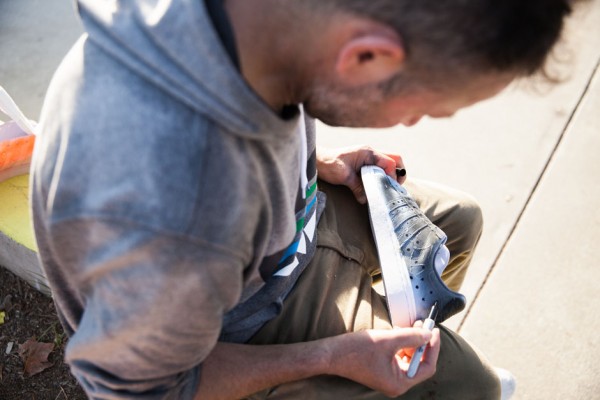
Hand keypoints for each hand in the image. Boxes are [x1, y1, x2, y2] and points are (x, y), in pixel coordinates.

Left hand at [317, 145, 405, 203]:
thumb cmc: (329, 164)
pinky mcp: (363, 162)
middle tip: (395, 186)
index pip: (389, 162)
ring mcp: (367, 157)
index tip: (390, 187)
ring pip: (388, 162)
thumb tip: (366, 199)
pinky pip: (379, 167)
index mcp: (367, 152)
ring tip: (388, 187)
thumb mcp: (344, 177)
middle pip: (394, 159)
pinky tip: (378, 185)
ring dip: (391, 174)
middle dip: (398, 172)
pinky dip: (382, 175)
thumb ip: (357, 187)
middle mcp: (370, 153)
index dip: (393, 175)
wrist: (318, 160)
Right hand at [325, 326, 440, 396]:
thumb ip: (411, 337)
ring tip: (412, 325)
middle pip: (419, 362)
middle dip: (422, 343)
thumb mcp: (388, 340)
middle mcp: (396, 383)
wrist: (331, 354)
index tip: (433, 330)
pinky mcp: (382, 368)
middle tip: (423, 324)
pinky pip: (398, 356)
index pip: (427, 367)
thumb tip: (428, 334)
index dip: (432, 347)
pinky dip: (402, 344)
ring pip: (409, 358)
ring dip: (412, 341)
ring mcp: (388, 376)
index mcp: (399, 383)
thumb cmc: (356, 350)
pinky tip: (399, 331)